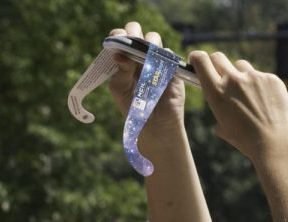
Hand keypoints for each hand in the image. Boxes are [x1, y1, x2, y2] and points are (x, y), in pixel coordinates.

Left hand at [108, 22, 185, 143]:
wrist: (154, 125)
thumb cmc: (134, 108)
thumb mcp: (120, 92)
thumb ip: (119, 73)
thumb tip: (119, 55)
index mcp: (125, 60)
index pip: (120, 39)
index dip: (118, 36)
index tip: (116, 41)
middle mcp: (140, 56)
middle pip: (136, 31)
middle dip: (132, 32)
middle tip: (130, 42)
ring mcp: (156, 59)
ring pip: (153, 38)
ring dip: (147, 43)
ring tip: (143, 58)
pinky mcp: (171, 66)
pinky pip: (167, 54)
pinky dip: (160, 58)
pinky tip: (155, 70)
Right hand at [188, 50, 287, 160]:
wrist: (274, 142)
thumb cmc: (246, 140)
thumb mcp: (223, 126)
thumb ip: (219, 106)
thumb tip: (223, 99)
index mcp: (216, 93)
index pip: (202, 62)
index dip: (197, 58)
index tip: (195, 58)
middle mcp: (233, 80)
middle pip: (219, 57)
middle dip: (216, 63)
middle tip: (219, 73)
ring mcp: (254, 77)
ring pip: (241, 66)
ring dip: (239, 75)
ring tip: (246, 95)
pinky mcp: (271, 78)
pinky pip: (260, 76)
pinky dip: (259, 85)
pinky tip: (264, 102)